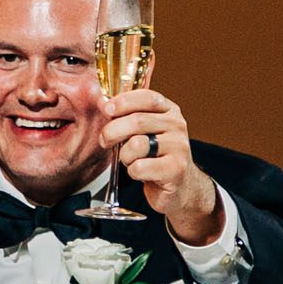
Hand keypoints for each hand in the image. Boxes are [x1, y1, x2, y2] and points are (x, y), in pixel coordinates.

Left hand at [99, 89, 224, 245]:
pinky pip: (140, 167)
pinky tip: (140, 172)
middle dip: (112, 131)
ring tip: (130, 160)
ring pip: (136, 144)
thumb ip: (128, 116)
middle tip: (105, 140)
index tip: (107, 109)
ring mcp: (179, 147)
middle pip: (137, 121)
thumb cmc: (155, 156)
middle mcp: (177, 125)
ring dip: (125, 155)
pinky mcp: (176, 168)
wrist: (179, 186)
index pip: (147, 97)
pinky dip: (133, 172)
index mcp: (169, 111)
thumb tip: (103, 103)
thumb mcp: (144, 131)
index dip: (124, 101)